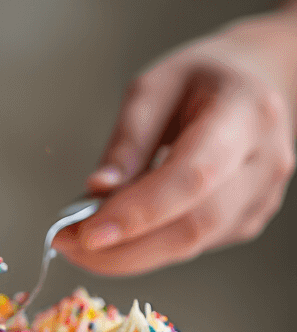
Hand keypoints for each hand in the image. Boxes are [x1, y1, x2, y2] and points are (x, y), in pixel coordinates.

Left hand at [54, 11, 296, 274]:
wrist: (260, 81)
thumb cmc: (204, 79)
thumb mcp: (155, 87)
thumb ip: (128, 141)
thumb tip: (97, 192)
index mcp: (246, 113)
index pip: (191, 176)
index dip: (138, 212)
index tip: (86, 233)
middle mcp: (264, 161)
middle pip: (192, 226)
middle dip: (124, 247)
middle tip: (68, 244)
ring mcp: (262, 197)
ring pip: (190, 245)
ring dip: (130, 253)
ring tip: (82, 238)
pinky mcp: (248, 221)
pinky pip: (192, 245)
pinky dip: (149, 245)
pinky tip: (123, 230)